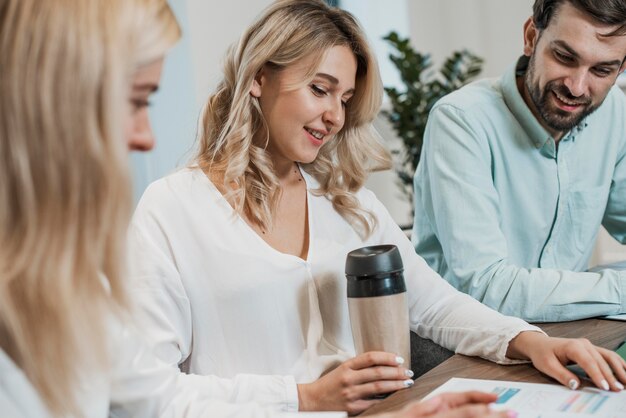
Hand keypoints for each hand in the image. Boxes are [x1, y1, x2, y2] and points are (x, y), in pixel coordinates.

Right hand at [297, 351, 412, 414]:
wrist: (313, 400)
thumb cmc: (329, 384)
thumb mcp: (342, 369)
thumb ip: (359, 367)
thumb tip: (384, 365)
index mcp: (346, 366)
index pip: (370, 357)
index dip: (386, 357)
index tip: (398, 358)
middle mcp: (349, 378)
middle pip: (378, 372)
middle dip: (396, 372)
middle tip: (408, 371)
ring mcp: (351, 393)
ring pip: (379, 387)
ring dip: (396, 385)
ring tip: (407, 383)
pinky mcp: (353, 407)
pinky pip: (374, 402)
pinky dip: (386, 399)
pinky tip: (395, 397)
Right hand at [376, 391, 514, 417]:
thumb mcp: (408, 413)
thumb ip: (425, 408)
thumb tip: (438, 401)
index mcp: (425, 408)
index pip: (455, 398)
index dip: (475, 396)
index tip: (495, 397)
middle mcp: (428, 415)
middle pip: (463, 412)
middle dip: (488, 413)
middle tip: (511, 412)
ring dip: (480, 417)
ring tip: (501, 416)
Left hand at [507, 331, 625, 391]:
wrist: (539, 344)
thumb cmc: (542, 354)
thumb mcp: (547, 366)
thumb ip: (562, 375)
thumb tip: (576, 385)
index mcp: (572, 346)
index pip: (588, 362)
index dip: (597, 375)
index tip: (605, 387)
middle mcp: (583, 344)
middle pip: (600, 360)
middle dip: (611, 376)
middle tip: (618, 390)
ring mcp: (588, 345)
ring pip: (608, 356)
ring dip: (619, 369)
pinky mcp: (591, 349)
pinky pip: (607, 355)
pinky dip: (617, 364)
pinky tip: (624, 372)